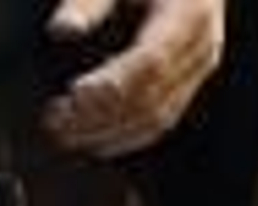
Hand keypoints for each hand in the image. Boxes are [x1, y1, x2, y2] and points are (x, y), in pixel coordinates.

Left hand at [42, 0, 225, 159]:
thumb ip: (89, 0)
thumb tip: (61, 29)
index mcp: (189, 13)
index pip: (150, 62)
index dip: (111, 84)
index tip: (73, 94)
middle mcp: (201, 45)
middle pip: (151, 97)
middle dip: (100, 116)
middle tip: (55, 121)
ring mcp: (199, 69)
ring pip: (156, 119)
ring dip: (108, 134)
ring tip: (65, 134)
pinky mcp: (190, 83)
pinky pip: (160, 122)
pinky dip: (125, 137)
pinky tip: (92, 140)